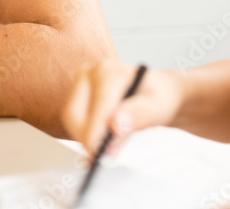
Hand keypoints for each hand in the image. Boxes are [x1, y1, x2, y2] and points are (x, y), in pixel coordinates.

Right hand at [62, 60, 183, 152]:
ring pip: (71, 118)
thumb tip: (116, 124)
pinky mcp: (77, 92)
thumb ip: (139, 114)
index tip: (98, 156)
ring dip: (84, 137)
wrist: (155, 91)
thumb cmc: (157, 98)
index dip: (96, 135)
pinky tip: (100, 140)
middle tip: (103, 157)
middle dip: (87, 138)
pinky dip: (84, 133)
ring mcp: (81, 82)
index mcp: (110, 72)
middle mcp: (90, 73)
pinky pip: (73, 119)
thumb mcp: (158, 107)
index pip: (97, 108)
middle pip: (75, 113)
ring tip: (107, 146)